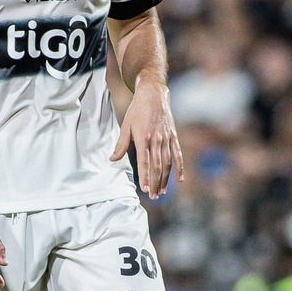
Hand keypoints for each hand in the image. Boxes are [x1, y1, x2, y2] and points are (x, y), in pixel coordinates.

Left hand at [112, 78, 184, 197]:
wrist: (154, 94)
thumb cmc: (137, 110)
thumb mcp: (126, 125)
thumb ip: (121, 144)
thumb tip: (112, 160)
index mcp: (143, 137)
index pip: (144, 161)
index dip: (144, 176)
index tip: (144, 189)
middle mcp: (156, 139)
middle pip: (157, 166)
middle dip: (155, 182)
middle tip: (153, 196)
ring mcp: (166, 138)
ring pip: (167, 163)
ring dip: (165, 179)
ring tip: (161, 192)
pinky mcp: (173, 136)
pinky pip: (177, 154)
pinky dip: (179, 167)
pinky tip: (179, 179)